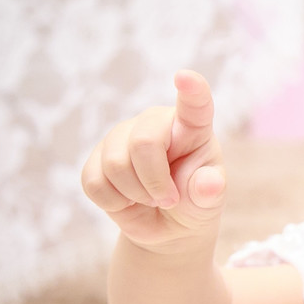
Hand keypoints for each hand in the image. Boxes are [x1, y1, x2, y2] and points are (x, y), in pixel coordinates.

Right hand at [82, 71, 225, 253]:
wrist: (167, 227)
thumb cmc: (194, 203)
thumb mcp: (208, 201)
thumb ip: (209, 191)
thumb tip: (209, 184)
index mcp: (192, 126)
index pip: (194, 103)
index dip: (191, 89)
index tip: (185, 76)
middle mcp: (155, 123)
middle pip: (143, 143)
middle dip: (155, 182)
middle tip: (169, 200)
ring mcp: (122, 136)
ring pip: (115, 165)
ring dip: (135, 194)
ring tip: (151, 199)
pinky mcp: (96, 158)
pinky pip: (94, 182)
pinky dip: (113, 202)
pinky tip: (128, 200)